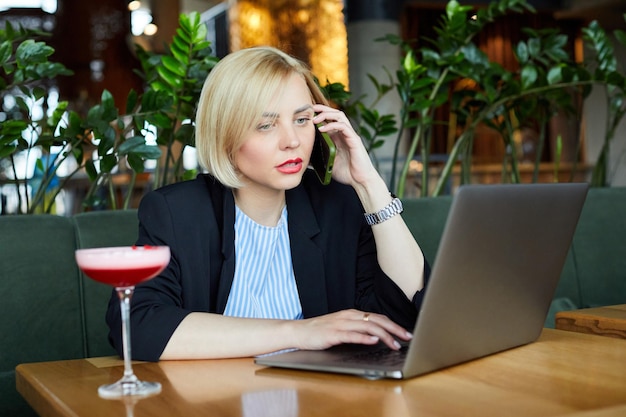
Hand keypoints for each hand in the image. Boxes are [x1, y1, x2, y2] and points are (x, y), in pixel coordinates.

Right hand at [292, 309, 412, 350]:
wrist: (298, 332)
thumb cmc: (319, 331)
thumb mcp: (341, 327)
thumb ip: (357, 329)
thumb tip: (377, 336)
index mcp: (352, 314)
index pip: (378, 317)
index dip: (394, 324)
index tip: (406, 333)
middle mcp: (349, 317)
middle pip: (377, 320)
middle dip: (394, 329)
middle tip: (407, 337)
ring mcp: (341, 324)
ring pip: (368, 327)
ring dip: (384, 335)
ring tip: (395, 343)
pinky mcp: (333, 334)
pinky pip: (352, 335)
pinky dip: (364, 338)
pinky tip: (373, 341)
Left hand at [312, 104, 379, 187]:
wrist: (360, 181)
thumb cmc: (347, 173)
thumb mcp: (328, 163)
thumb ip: (319, 157)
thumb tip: (305, 157)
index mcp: (338, 137)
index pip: (330, 119)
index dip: (320, 114)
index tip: (307, 114)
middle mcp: (345, 134)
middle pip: (335, 113)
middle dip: (322, 109)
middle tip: (310, 110)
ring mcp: (350, 135)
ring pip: (340, 116)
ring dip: (326, 114)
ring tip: (315, 118)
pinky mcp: (354, 140)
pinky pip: (343, 127)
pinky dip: (332, 125)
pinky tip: (322, 129)